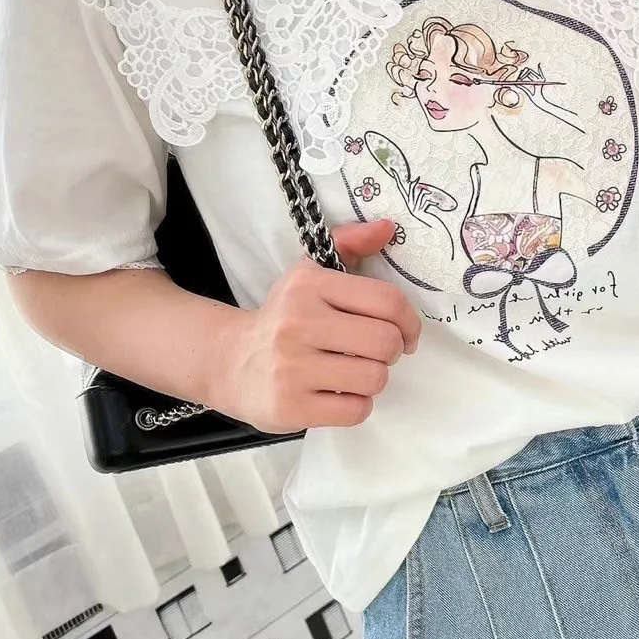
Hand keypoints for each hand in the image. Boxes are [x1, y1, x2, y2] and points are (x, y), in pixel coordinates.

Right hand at [219, 218, 421, 432]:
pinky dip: (356, 405)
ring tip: (354, 374)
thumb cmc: (284, 319)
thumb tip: (389, 228)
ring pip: (374, 378)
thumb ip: (350, 246)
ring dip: (374, 380)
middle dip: (392, 352)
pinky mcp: (290, 407)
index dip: (409, 321)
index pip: (386, 300)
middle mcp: (297, 323)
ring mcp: (291, 368)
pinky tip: (338, 395)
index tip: (405, 333)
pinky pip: (355, 410)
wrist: (230, 362)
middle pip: (385, 342)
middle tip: (378, 354)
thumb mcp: (310, 276)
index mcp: (308, 285)